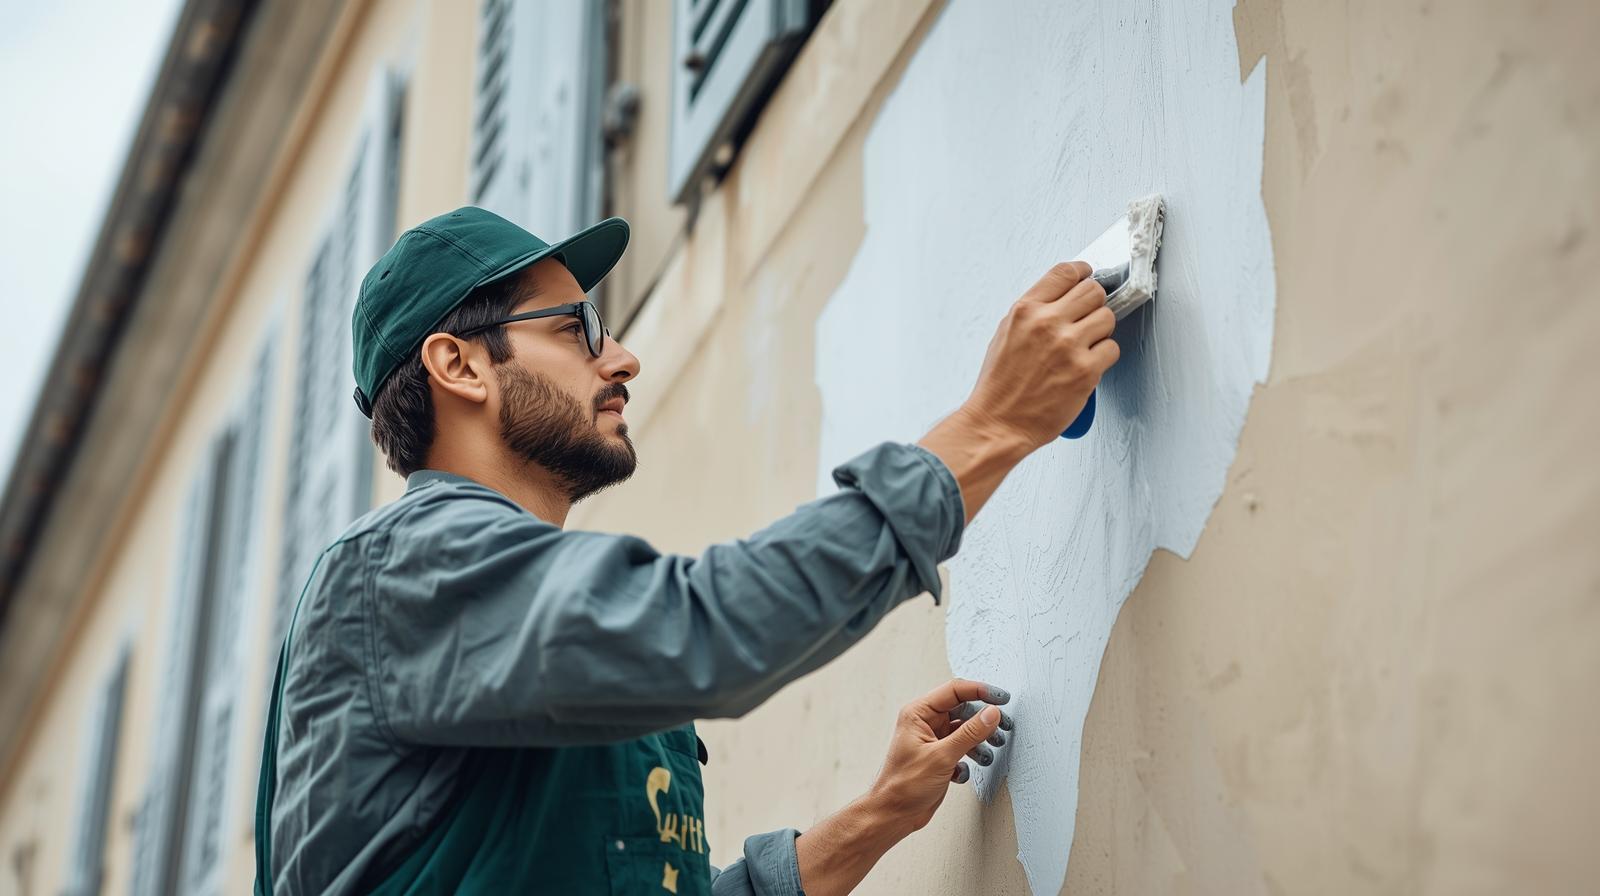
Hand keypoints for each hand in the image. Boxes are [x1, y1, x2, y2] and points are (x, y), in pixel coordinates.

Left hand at [865, 679, 1014, 833]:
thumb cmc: (905, 785)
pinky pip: (961, 748)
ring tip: (991, 751)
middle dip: (984, 720)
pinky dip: (968, 759)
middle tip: (1004, 728)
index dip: (981, 691)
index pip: (955, 691)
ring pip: (964, 731)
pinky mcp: (939, 757)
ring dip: (979, 741)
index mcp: (919, 713)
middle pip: (963, 710)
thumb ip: (970, 733)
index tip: (1002, 699)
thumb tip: (991, 713)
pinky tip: (962, 773)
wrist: (894, 814)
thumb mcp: (942, 756)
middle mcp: (925, 723)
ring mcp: (933, 740)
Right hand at [962, 262, 1119, 449]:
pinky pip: (1112, 349)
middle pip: (1093, 291)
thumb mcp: (1005, 334)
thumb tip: (1062, 298)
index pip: (1065, 272)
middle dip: (1094, 303)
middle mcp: (1047, 323)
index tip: (1088, 275)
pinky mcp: (1085, 371)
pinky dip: (1103, 357)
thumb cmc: (1000, 385)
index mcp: (1025, 310)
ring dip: (1100, 331)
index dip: (1083, 272)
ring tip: (1085, 345)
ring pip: (1107, 317)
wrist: (998, 423)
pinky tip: (1087, 365)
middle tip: (1088, 317)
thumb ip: (1034, 312)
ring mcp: (1068, 346)